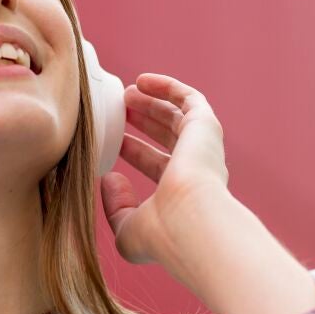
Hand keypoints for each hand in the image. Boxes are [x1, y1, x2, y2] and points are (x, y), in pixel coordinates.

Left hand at [99, 73, 229, 265]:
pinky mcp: (205, 126)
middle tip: (121, 109)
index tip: (114, 141)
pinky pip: (188, 98)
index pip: (159, 165)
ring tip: (127, 93)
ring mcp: (204, 146)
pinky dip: (167, 87)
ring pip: (179, 115)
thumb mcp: (127, 227)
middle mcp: (199, 169)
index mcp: (184, 194)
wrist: (190, 220)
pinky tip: (143, 81)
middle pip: (170, 137)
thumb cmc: (161, 232)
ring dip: (154, 102)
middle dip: (146, 121)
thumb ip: (117, 206)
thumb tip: (109, 179)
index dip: (135, 151)